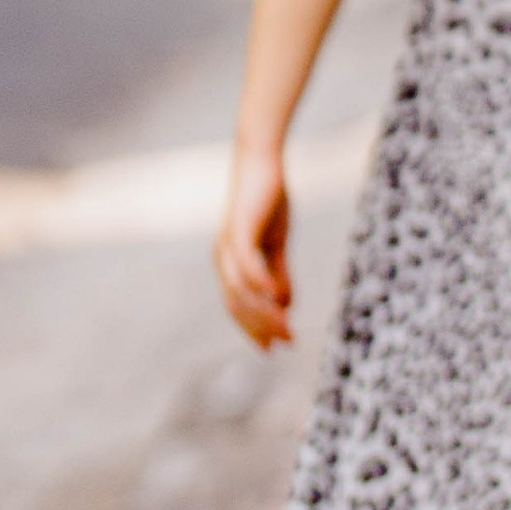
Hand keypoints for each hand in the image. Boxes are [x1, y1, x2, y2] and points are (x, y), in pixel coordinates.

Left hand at [215, 144, 293, 348]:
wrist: (262, 161)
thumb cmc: (268, 199)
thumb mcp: (278, 243)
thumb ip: (279, 274)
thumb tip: (285, 304)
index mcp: (230, 264)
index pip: (239, 306)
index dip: (255, 329)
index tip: (275, 348)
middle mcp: (223, 259)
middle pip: (237, 305)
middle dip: (261, 327)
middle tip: (287, 342)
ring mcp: (228, 246)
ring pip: (241, 291)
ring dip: (264, 313)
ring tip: (288, 327)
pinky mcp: (239, 230)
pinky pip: (246, 264)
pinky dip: (261, 284)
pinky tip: (278, 299)